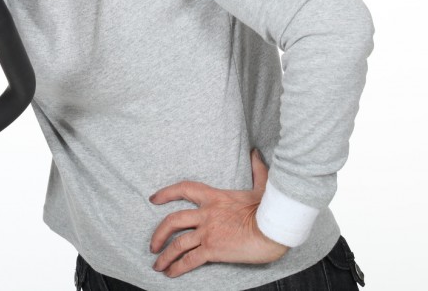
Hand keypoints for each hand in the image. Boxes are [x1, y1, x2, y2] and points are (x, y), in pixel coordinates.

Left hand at [149, 150, 287, 276]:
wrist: (274, 229)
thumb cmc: (270, 209)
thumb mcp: (263, 185)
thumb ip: (257, 170)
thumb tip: (256, 153)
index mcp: (215, 197)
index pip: (184, 189)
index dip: (166, 193)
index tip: (154, 199)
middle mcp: (207, 214)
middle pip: (173, 221)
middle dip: (159, 233)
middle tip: (153, 244)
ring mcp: (208, 232)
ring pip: (178, 244)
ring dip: (165, 256)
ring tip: (157, 265)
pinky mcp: (213, 249)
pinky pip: (190, 259)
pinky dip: (177, 267)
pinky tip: (171, 273)